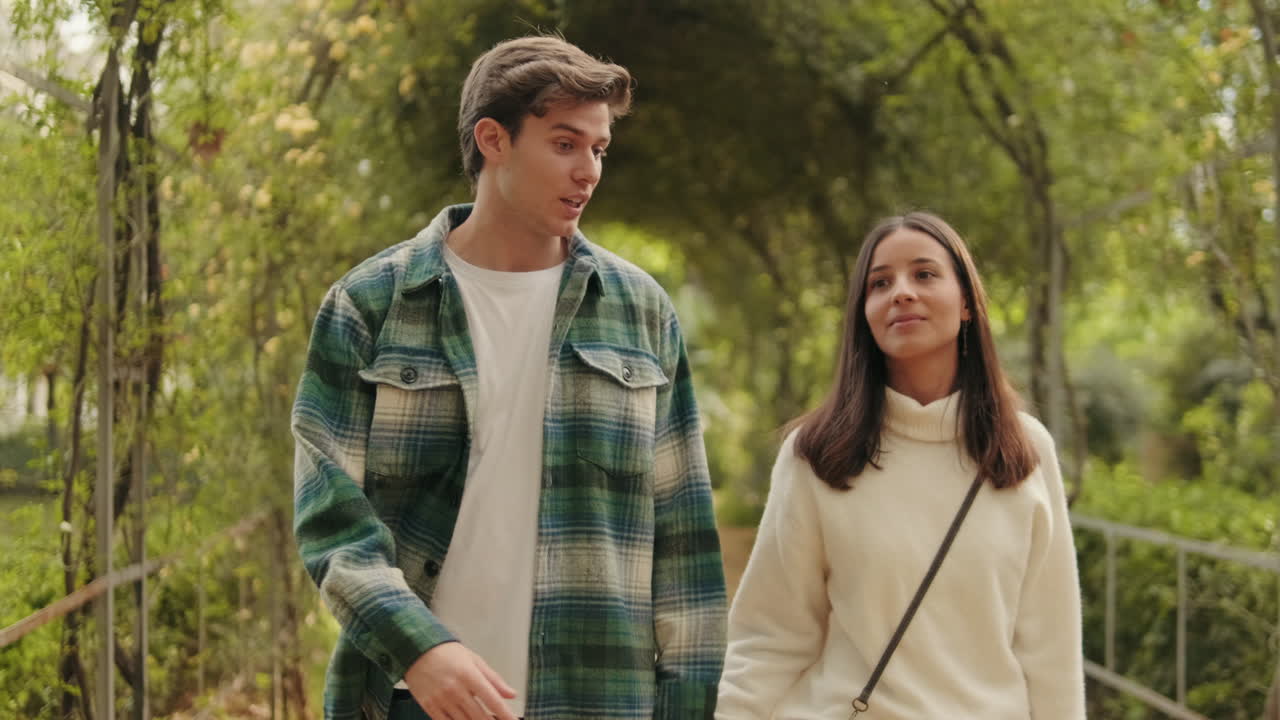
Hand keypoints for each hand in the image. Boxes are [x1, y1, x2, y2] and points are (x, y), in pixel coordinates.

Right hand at [403, 641, 518, 719]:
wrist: (416, 650)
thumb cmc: (448, 653)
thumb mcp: (474, 661)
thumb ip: (494, 679)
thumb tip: (511, 694)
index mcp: (469, 675)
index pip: (492, 699)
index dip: (505, 714)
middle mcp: (456, 689)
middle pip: (479, 716)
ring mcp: (441, 699)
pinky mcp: (429, 706)